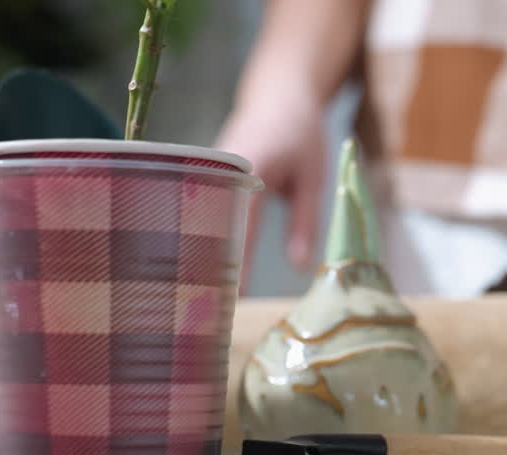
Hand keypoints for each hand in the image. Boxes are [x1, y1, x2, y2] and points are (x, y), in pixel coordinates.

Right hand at [214, 87, 326, 290]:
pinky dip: (199, 239)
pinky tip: (198, 272)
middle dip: (204, 267)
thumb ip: (305, 222)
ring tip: (193, 299)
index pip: (236, 225)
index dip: (233, 263)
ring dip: (196, 255)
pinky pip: (197, 213)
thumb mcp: (313, 178)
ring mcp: (205, 174)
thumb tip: (300, 268)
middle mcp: (217, 172)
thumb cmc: (301, 133)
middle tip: (203, 310)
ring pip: (195, 222)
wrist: (279, 93)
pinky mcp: (203, 179)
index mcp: (247, 170)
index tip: (232, 297)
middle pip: (203, 227)